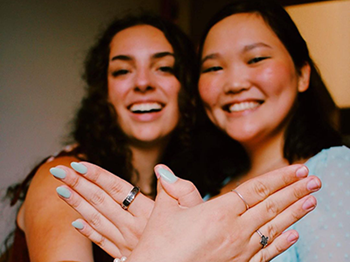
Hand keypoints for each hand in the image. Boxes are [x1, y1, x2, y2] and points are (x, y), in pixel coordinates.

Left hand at [51, 162, 202, 257]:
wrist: (191, 261)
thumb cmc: (194, 232)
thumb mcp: (194, 206)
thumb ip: (179, 188)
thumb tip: (161, 170)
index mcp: (148, 211)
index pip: (117, 188)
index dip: (97, 176)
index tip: (79, 165)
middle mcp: (133, 225)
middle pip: (101, 201)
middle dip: (78, 184)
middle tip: (59, 171)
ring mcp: (127, 241)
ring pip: (96, 219)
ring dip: (77, 204)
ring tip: (60, 190)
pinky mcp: (126, 254)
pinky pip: (102, 242)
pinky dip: (88, 232)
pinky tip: (75, 222)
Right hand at [128, 164, 320, 261]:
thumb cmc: (160, 244)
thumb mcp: (165, 211)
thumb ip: (173, 188)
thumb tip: (163, 169)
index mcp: (219, 211)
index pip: (257, 189)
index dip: (279, 177)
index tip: (298, 169)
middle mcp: (235, 230)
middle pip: (271, 206)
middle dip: (295, 191)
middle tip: (314, 180)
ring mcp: (241, 251)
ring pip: (274, 228)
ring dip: (295, 213)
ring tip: (312, 201)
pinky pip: (267, 253)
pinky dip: (282, 243)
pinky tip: (295, 235)